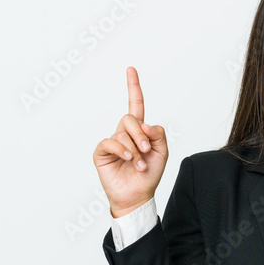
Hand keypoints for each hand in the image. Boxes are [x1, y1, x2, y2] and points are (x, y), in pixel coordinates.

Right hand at [92, 66, 169, 216]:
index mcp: (139, 131)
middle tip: (147, 151)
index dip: (133, 87)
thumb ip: (158, 134)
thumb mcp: (162, 152)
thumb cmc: (149, 174)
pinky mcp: (102, 152)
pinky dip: (122, 150)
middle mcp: (124, 133)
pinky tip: (128, 160)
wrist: (138, 195)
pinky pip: (110, 142)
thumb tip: (145, 124)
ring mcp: (112, 142)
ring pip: (123, 132)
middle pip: (130, 118)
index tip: (131, 69)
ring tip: (139, 164)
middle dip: (141, 134)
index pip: (135, 105)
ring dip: (135, 149)